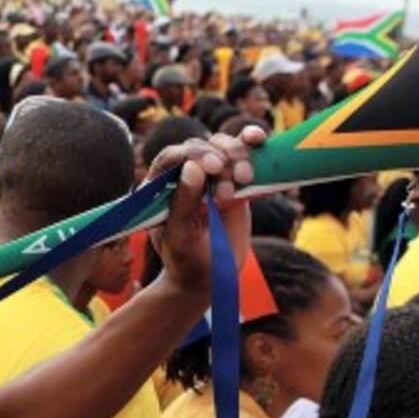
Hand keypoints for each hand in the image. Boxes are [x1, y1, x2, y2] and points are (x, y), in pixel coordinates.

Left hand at [148, 126, 265, 289]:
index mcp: (159, 187)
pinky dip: (252, 145)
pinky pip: (243, 156)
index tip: (214, 167)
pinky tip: (259, 140)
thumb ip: (183, 204)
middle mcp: (182, 175)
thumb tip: (193, 168)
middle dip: (221, 158)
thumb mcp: (181, 237)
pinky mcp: (233, 180)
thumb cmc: (187, 260)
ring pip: (222, 146)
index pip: (172, 157)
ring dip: (238, 155)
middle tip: (232, 187)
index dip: (193, 155)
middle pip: (200, 146)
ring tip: (245, 181)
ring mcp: (209, 176)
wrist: (209, 277)